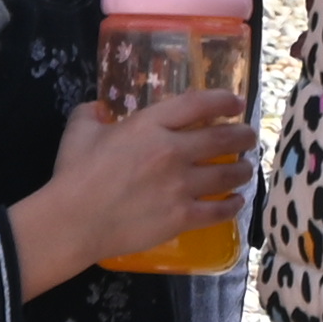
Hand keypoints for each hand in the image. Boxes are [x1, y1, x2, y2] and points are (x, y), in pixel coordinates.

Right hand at [11, 90, 249, 291]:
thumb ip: (92, 113)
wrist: (72, 222)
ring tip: (246, 169)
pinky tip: (236, 202)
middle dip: (243, 135)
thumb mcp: (79, 131)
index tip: (236, 101)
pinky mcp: (181, 218)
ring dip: (242, 170)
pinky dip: (232, 206)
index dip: (224, 99)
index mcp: (150, 125)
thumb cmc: (74, 174)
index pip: (199, 103)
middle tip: (250, 137)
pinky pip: (218, 211)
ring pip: (227, 174)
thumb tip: (99, 108)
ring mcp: (180, 186)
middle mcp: (173, 152)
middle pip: (223, 138)